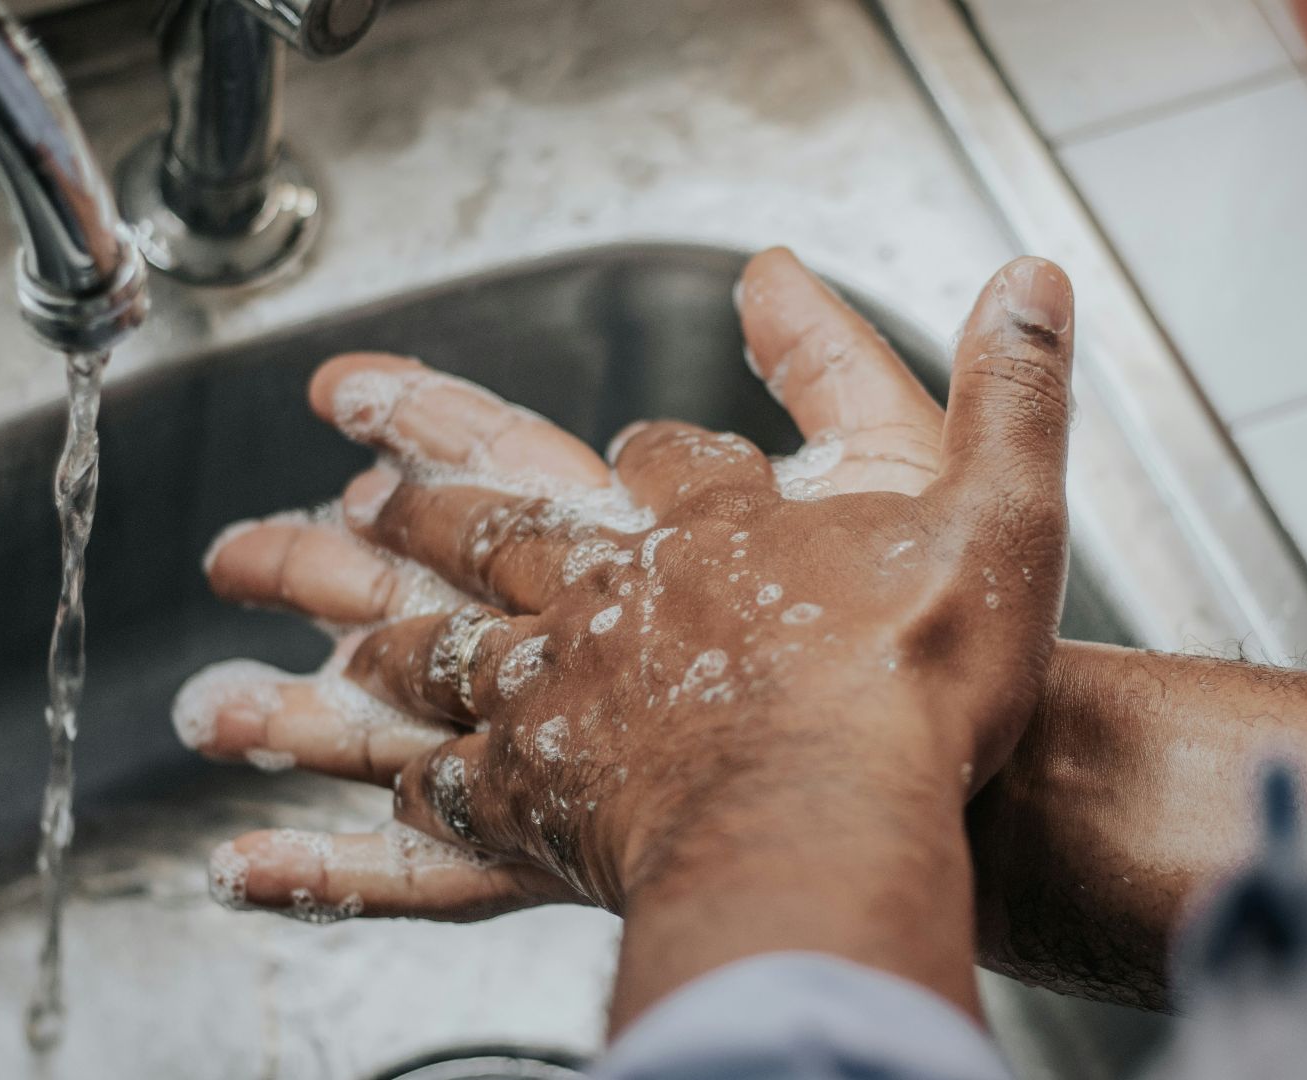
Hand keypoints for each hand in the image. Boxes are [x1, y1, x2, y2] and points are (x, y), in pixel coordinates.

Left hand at [179, 251, 1075, 1015]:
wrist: (835, 817)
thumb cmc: (914, 682)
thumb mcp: (997, 508)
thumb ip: (1008, 391)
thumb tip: (1030, 279)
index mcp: (713, 529)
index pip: (663, 460)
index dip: (652, 451)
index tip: (631, 444)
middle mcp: (615, 600)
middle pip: (492, 533)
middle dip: (412, 507)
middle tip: (334, 495)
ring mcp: (563, 698)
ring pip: (434, 651)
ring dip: (355, 634)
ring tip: (277, 638)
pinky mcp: (542, 805)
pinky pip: (443, 801)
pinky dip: (389, 807)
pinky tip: (356, 812)